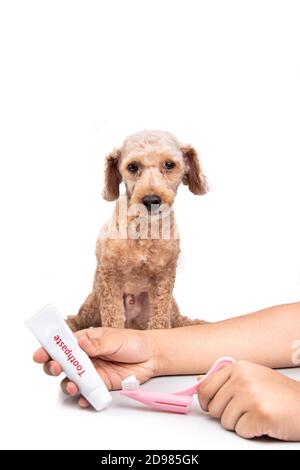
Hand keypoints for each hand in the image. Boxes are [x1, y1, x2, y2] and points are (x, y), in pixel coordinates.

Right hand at [33, 327, 156, 407]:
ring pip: (71, 380)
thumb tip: (82, 343)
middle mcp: (84, 357)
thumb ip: (98, 343)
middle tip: (56, 368)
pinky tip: (83, 398)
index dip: (49, 349)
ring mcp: (91, 372)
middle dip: (54, 367)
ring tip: (72, 385)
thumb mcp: (115, 339)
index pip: (63, 344)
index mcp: (85, 341)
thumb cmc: (132, 342)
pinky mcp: (100, 385)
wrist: (151, 357)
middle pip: (62, 364)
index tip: (40, 354)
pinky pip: (87, 393)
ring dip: (67, 384)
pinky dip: (83, 398)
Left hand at [197, 360, 299, 440]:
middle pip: (214, 407)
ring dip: (240, 423)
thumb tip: (200, 381)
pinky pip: (241, 431)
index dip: (206, 401)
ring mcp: (250, 396)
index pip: (206, 387)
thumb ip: (225, 378)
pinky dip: (251, 432)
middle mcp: (242, 379)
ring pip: (225, 421)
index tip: (211, 406)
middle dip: (226, 414)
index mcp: (238, 368)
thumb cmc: (280, 393)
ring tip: (256, 414)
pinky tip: (263, 422)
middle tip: (245, 411)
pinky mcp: (259, 414)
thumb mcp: (252, 376)